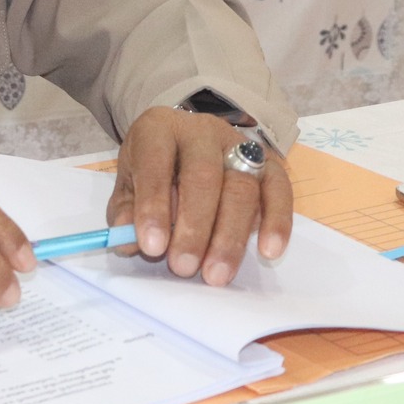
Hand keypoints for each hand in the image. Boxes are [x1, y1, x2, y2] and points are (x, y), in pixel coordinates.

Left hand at [107, 107, 292, 285]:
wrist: (186, 144)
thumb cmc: (154, 170)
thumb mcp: (129, 185)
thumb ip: (125, 212)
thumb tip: (128, 241)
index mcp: (159, 129)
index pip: (155, 162)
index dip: (153, 205)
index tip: (151, 247)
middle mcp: (201, 131)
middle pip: (204, 176)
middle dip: (194, 227)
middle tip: (183, 267)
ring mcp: (239, 145)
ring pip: (242, 187)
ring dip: (229, 236)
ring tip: (216, 274)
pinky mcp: (269, 164)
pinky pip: (279, 190)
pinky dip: (276, 222)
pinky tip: (268, 251)